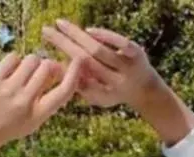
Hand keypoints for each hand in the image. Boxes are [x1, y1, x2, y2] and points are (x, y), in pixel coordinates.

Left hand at [0, 52, 84, 152]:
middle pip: (47, 67)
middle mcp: (26, 102)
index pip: (63, 92)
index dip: (74, 74)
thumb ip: (43, 101)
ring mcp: (9, 91)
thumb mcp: (30, 122)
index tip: (79, 61)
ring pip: (31, 59)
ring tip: (22, 72)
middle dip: (47, 64)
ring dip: (30, 62)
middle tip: (40, 70)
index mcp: (38, 115)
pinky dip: (13, 61)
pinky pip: (12, 58)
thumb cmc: (6, 128)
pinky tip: (8, 71)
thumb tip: (55, 71)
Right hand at [41, 20, 161, 108]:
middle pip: (85, 62)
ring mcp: (127, 68)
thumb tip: (56, 67)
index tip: (48, 58)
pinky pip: (120, 44)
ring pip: (99, 51)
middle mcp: (115, 83)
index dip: (64, 71)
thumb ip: (80, 84)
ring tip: (60, 24)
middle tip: (46, 31)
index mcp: (104, 95)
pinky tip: (89, 31)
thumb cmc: (114, 91)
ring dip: (78, 36)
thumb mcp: (98, 95)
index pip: (80, 82)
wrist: (147, 90)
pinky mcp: (138, 54)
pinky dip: (104, 36)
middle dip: (64, 45)